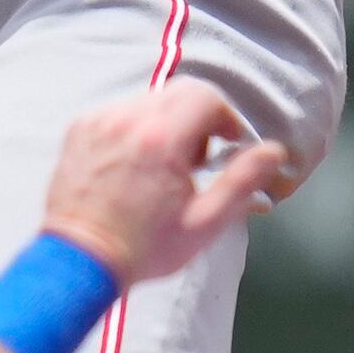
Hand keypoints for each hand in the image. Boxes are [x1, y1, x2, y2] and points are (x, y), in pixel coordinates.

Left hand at [34, 83, 292, 282]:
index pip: (206, 96)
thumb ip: (242, 181)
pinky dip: (137, 128)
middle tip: (198, 159)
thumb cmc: (145, 248)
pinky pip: (120, 111)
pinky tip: (135, 165)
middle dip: (199, 117)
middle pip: (179, 91)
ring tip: (165, 167)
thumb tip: (274, 151)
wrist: (79, 261)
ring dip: (168, 122)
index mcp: (161, 139)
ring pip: (149, 100)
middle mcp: (127, 118)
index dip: (226, 117)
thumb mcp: (204, 222)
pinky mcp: (79, 128)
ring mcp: (98, 120)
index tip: (228, 145)